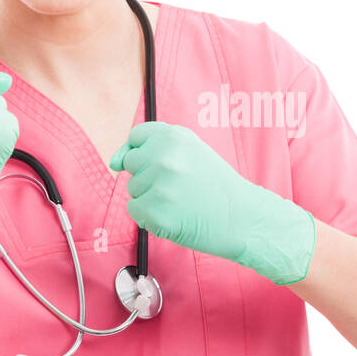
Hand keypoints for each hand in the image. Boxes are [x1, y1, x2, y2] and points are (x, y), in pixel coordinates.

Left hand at [109, 121, 315, 284]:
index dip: (144, 152)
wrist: (242, 218)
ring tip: (181, 201)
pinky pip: (136, 212)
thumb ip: (153, 146)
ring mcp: (160, 186)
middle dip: (149, 176)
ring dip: (151, 197)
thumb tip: (114, 161)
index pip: (136, 137)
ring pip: (133, 189)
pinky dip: (151, 217)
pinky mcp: (156, 213)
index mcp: (173, 137)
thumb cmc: (216, 185)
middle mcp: (164, 157)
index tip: (160, 164)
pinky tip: (175, 215)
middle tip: (179, 186)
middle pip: (132, 164)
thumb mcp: (192, 150)